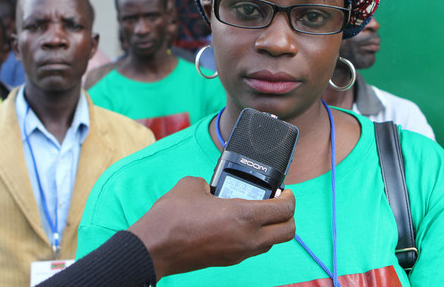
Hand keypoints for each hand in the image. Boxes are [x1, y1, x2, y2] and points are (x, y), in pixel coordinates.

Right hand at [128, 176, 295, 279]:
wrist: (153, 248)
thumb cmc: (172, 217)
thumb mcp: (194, 185)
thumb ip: (211, 182)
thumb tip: (213, 186)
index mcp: (244, 216)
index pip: (285, 210)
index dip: (290, 197)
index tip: (285, 190)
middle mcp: (248, 238)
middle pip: (288, 232)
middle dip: (289, 215)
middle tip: (279, 201)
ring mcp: (239, 252)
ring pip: (272, 242)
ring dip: (272, 227)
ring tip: (259, 210)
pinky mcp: (228, 260)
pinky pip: (254, 248)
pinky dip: (256, 235)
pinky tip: (239, 222)